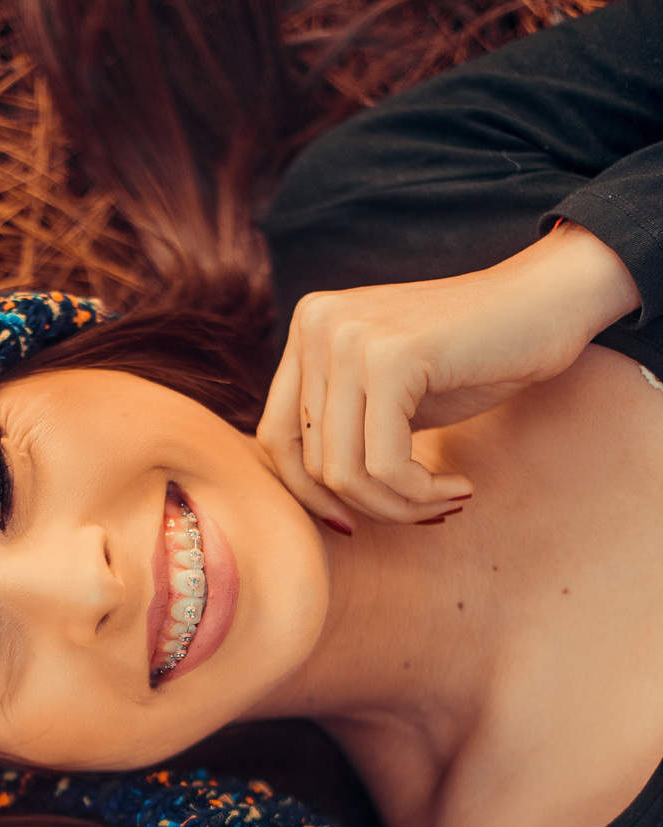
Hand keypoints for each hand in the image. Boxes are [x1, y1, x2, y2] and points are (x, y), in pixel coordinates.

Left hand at [257, 222, 640, 528]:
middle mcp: (317, 325)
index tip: (355, 524)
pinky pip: (385, 465)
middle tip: (423, 513)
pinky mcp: (391, 358)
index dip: (311, 496)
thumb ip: (341, 426)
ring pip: (344, 473)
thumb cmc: (475, 357)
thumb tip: (304, 499)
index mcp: (308, 330)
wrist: (551, 302)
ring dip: (399, 507)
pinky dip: (422, 493)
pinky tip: (460, 489)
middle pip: (310, 463)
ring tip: (445, 503)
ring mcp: (349, 338)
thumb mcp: (389, 396)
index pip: (276, 439)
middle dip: (367, 506)